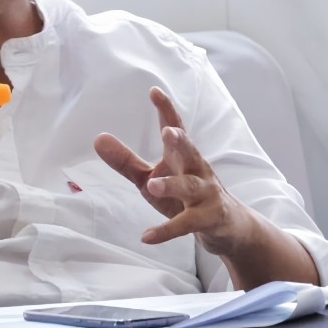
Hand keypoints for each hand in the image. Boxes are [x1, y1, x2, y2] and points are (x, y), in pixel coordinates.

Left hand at [94, 86, 246, 254]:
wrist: (229, 227)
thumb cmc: (184, 195)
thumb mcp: (151, 178)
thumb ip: (125, 161)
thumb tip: (97, 139)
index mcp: (182, 156)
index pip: (175, 127)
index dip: (166, 110)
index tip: (154, 91)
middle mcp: (197, 170)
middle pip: (190, 152)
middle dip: (181, 142)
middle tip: (169, 132)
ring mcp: (206, 194)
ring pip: (190, 187)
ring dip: (172, 185)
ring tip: (152, 186)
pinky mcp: (209, 219)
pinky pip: (187, 224)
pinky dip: (167, 230)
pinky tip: (147, 236)